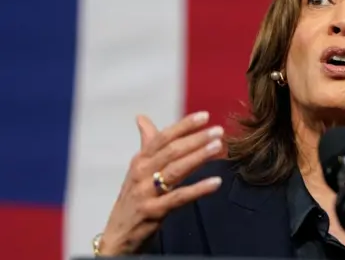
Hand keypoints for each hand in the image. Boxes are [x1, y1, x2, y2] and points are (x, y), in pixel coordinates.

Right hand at [98, 111, 224, 254]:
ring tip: (218, 148)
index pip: (163, 137)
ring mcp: (146, 192)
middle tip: (219, 131)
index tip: (205, 116)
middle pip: (172, 151)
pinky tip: (216, 182)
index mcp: (140, 160)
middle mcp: (141, 173)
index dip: (184, 126)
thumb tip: (141, 117)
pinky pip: (179, 197)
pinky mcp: (153, 211)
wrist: (118, 235)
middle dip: (196, 139)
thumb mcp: (137, 169)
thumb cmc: (132, 197)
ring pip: (176, 170)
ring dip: (199, 157)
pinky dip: (198, 189)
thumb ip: (146, 143)